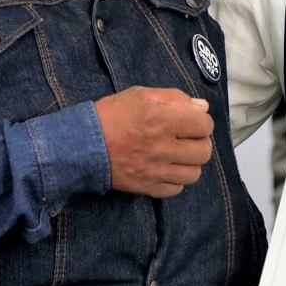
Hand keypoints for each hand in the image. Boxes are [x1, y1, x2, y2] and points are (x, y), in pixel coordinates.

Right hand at [95, 87, 213, 196]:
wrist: (80, 144)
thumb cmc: (110, 115)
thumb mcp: (140, 95)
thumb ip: (174, 98)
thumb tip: (202, 107)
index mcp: (162, 120)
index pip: (204, 125)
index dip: (201, 121)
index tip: (191, 120)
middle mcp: (162, 147)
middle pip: (204, 151)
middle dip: (200, 142)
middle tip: (186, 138)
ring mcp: (155, 170)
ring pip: (194, 174)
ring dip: (190, 163)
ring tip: (177, 155)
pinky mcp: (146, 187)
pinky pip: (176, 189)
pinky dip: (175, 180)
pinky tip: (166, 169)